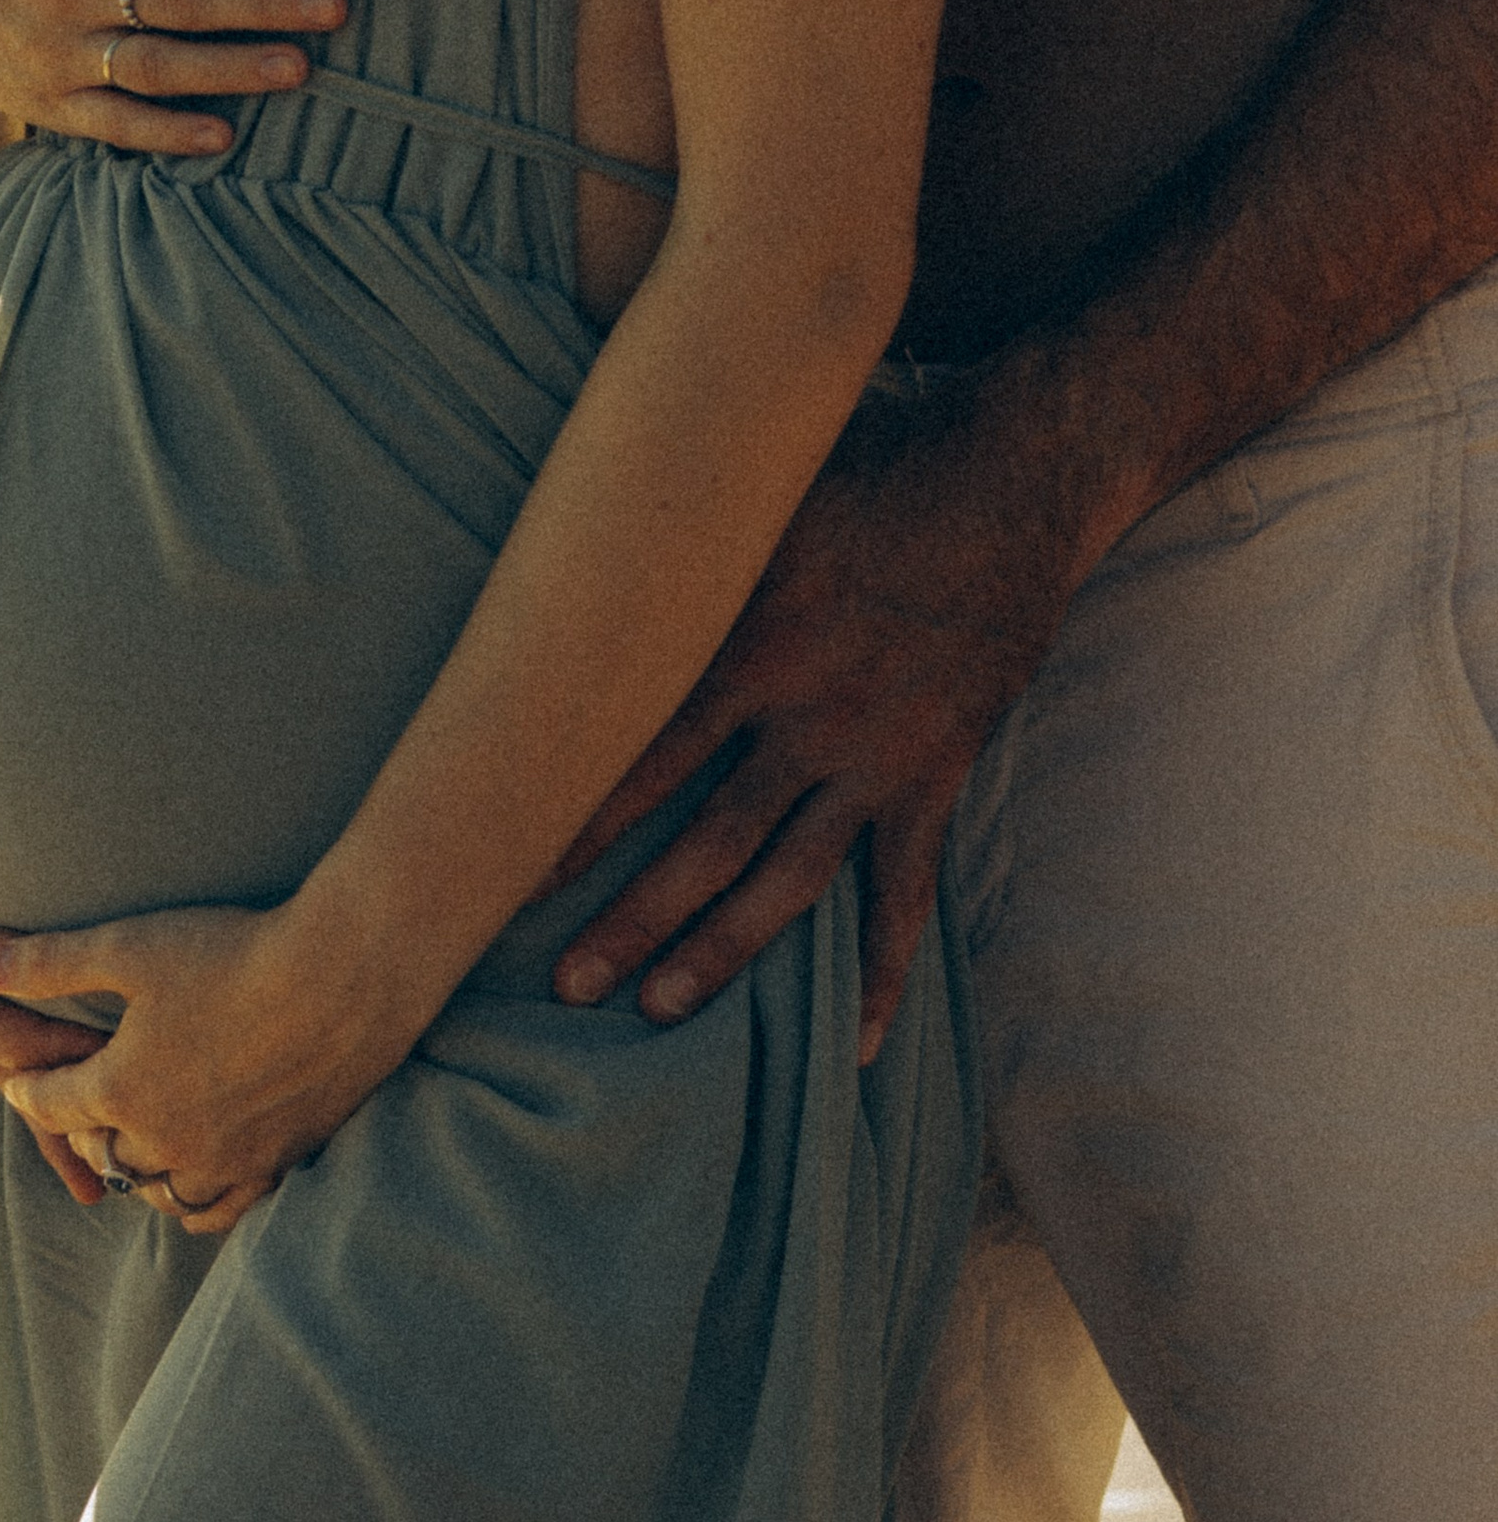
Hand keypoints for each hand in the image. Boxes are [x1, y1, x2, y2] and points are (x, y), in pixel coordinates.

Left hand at [0, 901, 411, 1236]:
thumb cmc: (234, 951)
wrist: (346, 975)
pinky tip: (192, 1175)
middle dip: (80, 1128)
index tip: (20, 1080)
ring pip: (153, 1190)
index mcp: (119, 1089)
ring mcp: (222, 1160)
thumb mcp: (129, 947)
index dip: (27, 1089)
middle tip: (77, 1106)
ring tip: (133, 1140)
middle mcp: (163, 1139)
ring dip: (132, 1168)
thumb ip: (48, 962)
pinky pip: (216, 1210)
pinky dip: (192, 1198)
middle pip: (99, 1151)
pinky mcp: (275, 1165)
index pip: (49, 1104)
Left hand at [547, 403, 1085, 1056]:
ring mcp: (876, 760)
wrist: (1013, 480)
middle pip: (706, 842)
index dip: (576, 819)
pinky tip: (863, 1047)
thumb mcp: (758, 498)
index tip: (509, 874)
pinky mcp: (935, 778)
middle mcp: (808, 719)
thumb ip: (673, 547)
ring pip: (789, 883)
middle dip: (632, 917)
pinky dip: (886, 972)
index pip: (642, 754)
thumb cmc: (869, 475)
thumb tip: (570, 551)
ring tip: (658, 1007)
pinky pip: (906, 895)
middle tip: (565, 986)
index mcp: (750, 647)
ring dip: (723, 952)